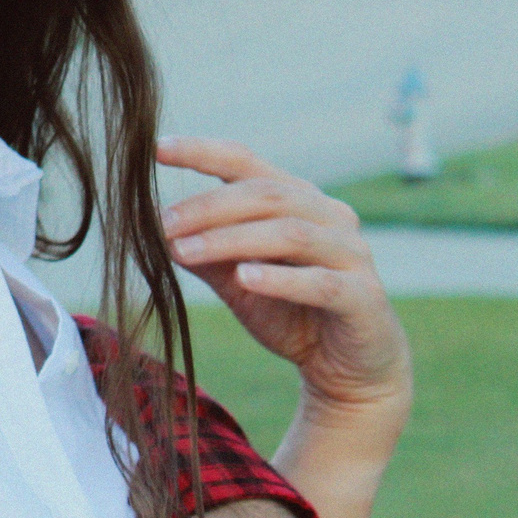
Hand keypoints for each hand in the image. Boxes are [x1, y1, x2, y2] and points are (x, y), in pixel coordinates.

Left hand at [156, 138, 411, 425]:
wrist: (347, 368)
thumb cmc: (289, 313)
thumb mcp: (236, 280)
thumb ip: (203, 254)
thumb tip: (153, 230)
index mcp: (297, 200)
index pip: (246, 164)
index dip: (203, 152)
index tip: (156, 149)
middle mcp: (329, 216)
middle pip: (266, 194)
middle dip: (209, 207)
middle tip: (164, 223)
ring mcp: (352, 254)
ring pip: (289, 233)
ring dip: (231, 240)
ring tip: (186, 252)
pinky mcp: (364, 297)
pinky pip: (320, 282)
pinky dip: (280, 279)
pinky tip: (245, 278)